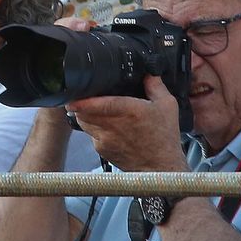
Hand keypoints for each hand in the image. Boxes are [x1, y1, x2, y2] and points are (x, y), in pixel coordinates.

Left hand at [68, 74, 188, 172]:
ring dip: (83, 114)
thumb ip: (156, 86)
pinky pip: (90, 135)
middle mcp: (113, 126)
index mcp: (128, 111)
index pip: (97, 104)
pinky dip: (93, 128)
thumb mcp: (167, 106)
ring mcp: (105, 140)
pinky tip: (104, 125)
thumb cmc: (164, 138)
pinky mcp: (102, 150)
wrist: (160, 168)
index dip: (82, 100)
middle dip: (80, 103)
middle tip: (80, 96)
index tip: (73, 96)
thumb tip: (149, 72)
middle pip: (83, 112)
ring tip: (89, 108)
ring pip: (84, 123)